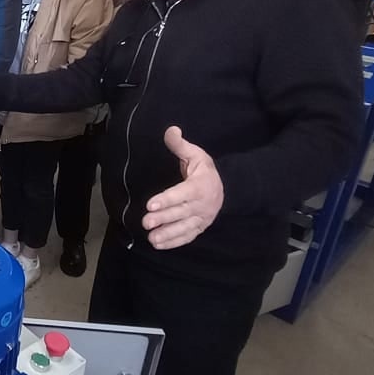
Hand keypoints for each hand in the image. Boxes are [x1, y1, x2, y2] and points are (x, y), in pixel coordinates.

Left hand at [142, 126, 223, 249]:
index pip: (182, 194)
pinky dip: (174, 242)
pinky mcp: (199, 228)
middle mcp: (202, 204)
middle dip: (163, 218)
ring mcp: (201, 218)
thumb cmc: (205, 171)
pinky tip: (159, 244)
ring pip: (184, 228)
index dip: (166, 199)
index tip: (150, 204)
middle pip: (181, 213)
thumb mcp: (196, 155)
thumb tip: (170, 130)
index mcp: (200, 186)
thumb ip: (180, 145)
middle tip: (145, 222)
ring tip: (151, 238)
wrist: (227, 189)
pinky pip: (187, 237)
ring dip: (167, 234)